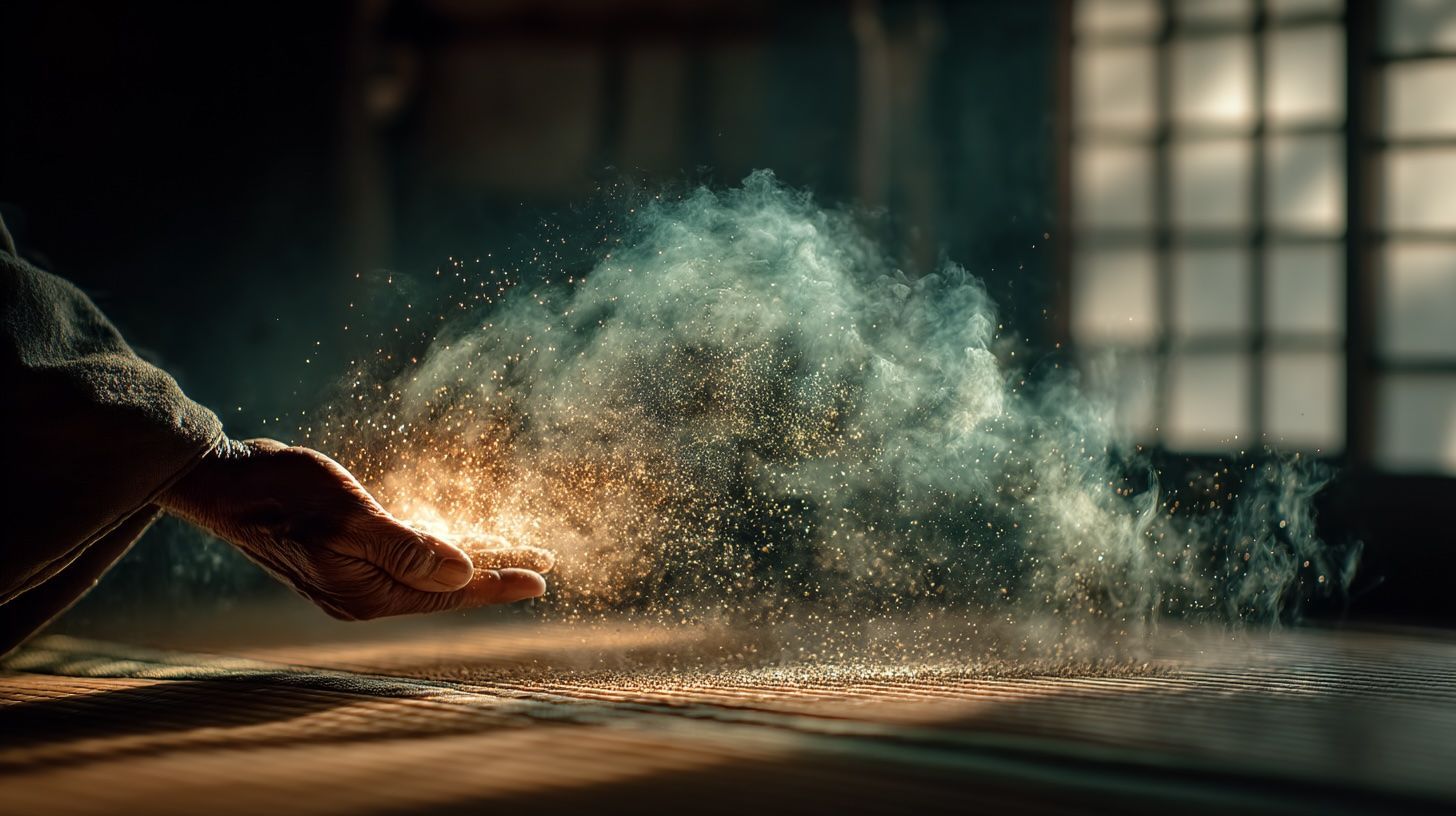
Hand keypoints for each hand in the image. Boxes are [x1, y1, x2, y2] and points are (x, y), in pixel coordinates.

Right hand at [158, 438, 546, 619]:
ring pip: (427, 570)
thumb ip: (406, 549)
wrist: (223, 483)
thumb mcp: (349, 517)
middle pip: (445, 586)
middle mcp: (362, 595)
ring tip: (512, 548)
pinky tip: (456, 537)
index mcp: (368, 593)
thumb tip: (461, 576)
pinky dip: (436, 547)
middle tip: (543, 558)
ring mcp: (351, 579)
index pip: (450, 593)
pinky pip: (404, 557)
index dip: (497, 583)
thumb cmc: (283, 494)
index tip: (541, 577)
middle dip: (493, 570)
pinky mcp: (343, 556)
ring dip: (469, 557)